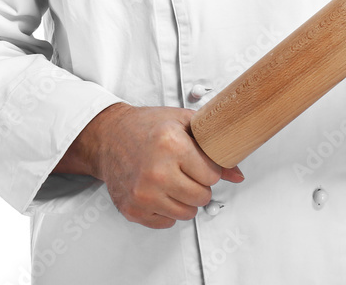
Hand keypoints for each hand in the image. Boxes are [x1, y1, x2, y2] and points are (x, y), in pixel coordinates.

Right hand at [52, 103, 243, 228]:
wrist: (109, 136)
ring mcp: (143, 194)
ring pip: (187, 213)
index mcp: (171, 145)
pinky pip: (167, 222)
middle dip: (200, 185)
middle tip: (188, 171)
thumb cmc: (145, 126)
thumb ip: (212, 144)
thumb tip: (237, 174)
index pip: (212, 175)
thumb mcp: (182, 122)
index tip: (201, 162)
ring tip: (174, 180)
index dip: (210, 169)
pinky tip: (160, 190)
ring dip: (186, 199)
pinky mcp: (133, 210)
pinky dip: (168, 209)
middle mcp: (156, 172)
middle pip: (202, 197)